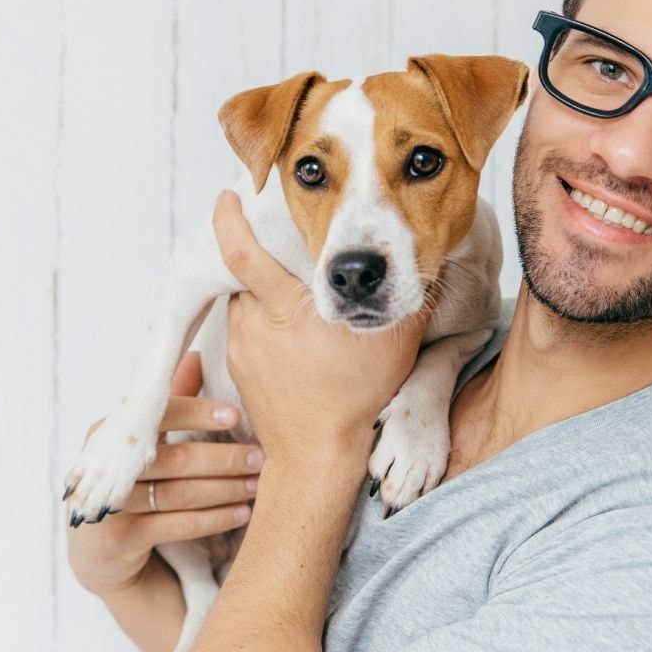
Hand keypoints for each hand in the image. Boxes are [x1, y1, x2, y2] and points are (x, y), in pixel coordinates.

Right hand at [65, 350, 260, 596]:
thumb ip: (171, 402)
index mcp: (110, 432)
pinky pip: (177, 526)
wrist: (101, 551)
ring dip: (226, 489)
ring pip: (180, 494)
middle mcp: (107, 467)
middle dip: (224, 457)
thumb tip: (200, 353)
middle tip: (262, 457)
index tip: (237, 414)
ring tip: (258, 485)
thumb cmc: (134, 483)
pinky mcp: (120, 540)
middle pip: (175, 458)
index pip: (158, 415)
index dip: (198, 413)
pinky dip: (214, 519)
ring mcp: (111, 505)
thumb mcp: (147, 442)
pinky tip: (242, 514)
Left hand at [211, 189, 428, 465]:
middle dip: (255, 255)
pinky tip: (285, 333)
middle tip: (274, 242)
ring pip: (242, 302)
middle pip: (244, 274)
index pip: (242, 253)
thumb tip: (425, 258)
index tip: (226, 196)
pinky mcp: (238, 369)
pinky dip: (259, 322)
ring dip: (259, 293)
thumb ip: (404, 296)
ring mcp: (242, 348)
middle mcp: (254, 324)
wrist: (318, 455)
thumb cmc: (357, 397)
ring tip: (288, 295)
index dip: (228, 221)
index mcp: (285, 308)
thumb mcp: (395, 343)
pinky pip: (243, 330)